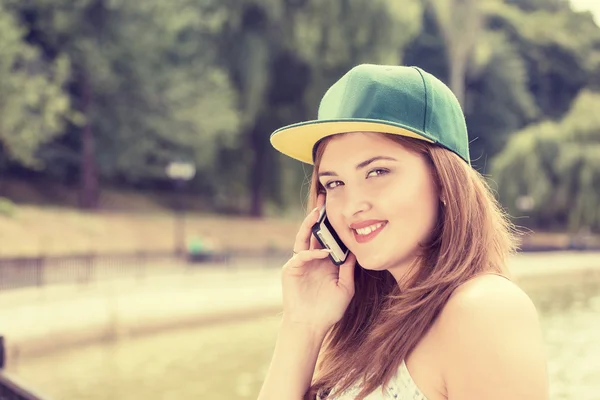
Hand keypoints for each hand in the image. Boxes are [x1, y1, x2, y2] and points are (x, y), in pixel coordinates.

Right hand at [280, 194, 355, 332]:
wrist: (312, 325)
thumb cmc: (329, 310)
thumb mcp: (346, 288)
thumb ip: (348, 270)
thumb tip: (354, 250)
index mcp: (325, 262)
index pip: (328, 238)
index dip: (333, 225)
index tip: (340, 210)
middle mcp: (312, 260)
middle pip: (314, 233)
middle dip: (318, 217)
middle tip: (325, 199)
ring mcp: (300, 263)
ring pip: (303, 239)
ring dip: (309, 225)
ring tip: (317, 213)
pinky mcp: (290, 270)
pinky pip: (300, 256)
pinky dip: (312, 253)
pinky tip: (324, 252)